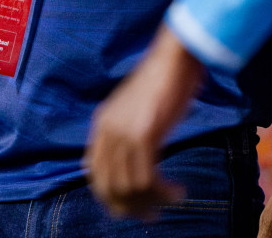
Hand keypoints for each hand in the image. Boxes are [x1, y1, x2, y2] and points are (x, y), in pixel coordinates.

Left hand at [85, 28, 205, 217]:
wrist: (175, 57)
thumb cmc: (164, 81)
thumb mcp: (137, 109)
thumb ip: (129, 131)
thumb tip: (135, 161)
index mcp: (101, 123)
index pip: (93, 172)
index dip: (109, 195)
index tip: (130, 206)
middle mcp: (107, 130)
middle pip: (109, 185)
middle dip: (130, 206)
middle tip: (153, 214)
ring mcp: (123, 133)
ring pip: (129, 186)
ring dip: (152, 201)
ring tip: (172, 200)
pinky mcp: (144, 135)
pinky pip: (147, 179)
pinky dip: (163, 192)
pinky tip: (178, 191)